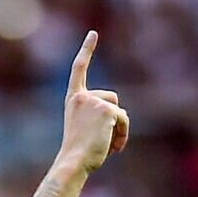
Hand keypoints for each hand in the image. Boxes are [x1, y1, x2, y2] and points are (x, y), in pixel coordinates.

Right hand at [57, 31, 129, 173]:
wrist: (73, 162)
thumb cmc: (78, 153)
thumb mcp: (85, 129)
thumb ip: (98, 116)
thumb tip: (122, 114)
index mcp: (73, 99)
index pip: (79, 69)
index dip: (87, 50)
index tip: (93, 34)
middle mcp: (82, 96)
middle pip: (111, 98)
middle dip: (113, 118)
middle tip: (101, 139)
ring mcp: (94, 101)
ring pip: (119, 110)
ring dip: (118, 128)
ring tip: (106, 145)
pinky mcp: (107, 110)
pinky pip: (124, 119)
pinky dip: (123, 134)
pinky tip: (114, 147)